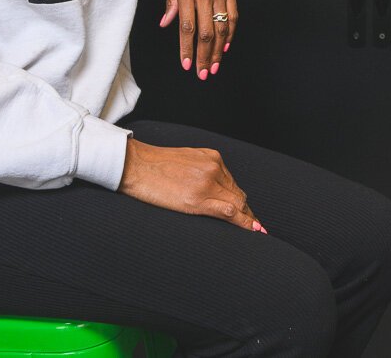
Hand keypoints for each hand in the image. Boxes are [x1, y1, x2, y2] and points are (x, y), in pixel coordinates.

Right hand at [119, 139, 265, 232]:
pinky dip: (243, 222)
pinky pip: (228, 211)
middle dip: (248, 212)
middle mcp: (214, 168)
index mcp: (211, 158)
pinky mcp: (197, 198)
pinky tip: (252, 230)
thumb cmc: (154, 166)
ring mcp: (207, 183)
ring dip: (248, 218)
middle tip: (256, 226)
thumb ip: (201, 172)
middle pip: (239, 194)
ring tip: (256, 231)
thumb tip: (210, 189)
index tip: (250, 213)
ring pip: (237, 203)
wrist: (134, 165)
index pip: (233, 184)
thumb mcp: (185, 162)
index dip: (242, 201)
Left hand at [161, 0, 236, 78]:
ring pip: (222, 28)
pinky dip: (231, 32)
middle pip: (206, 33)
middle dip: (204, 56)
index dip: (187, 49)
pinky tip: (228, 45)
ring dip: (219, 50)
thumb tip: (166, 22)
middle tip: (203, 73)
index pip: (187, 27)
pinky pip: (233, 15)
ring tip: (216, 66)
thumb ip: (171, 0)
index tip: (187, 64)